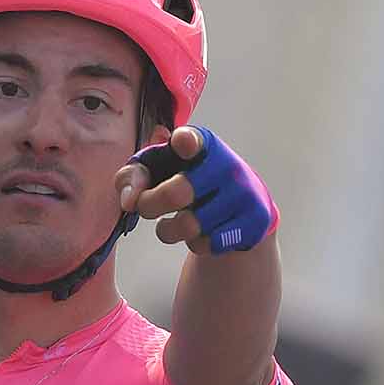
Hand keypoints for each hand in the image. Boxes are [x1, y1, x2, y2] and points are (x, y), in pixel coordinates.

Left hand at [116, 125, 278, 255]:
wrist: (242, 205)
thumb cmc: (189, 181)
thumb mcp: (158, 171)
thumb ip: (132, 177)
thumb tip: (129, 201)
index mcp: (202, 144)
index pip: (193, 140)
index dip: (185, 141)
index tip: (181, 142)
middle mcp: (226, 165)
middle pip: (176, 193)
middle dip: (150, 205)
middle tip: (145, 207)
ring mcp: (243, 193)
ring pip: (189, 226)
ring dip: (170, 230)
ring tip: (174, 222)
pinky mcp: (254, 220)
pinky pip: (209, 244)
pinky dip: (196, 244)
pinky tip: (202, 232)